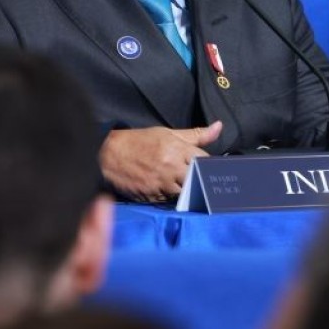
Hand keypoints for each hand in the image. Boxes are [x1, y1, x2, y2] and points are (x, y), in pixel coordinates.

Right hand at [99, 122, 222, 202]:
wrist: (108, 154)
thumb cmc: (140, 142)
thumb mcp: (168, 133)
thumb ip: (196, 134)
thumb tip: (219, 127)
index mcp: (177, 149)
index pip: (205, 162)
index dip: (209, 166)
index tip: (211, 169)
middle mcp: (171, 167)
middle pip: (198, 180)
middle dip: (199, 180)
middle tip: (198, 180)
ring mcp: (161, 184)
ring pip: (185, 194)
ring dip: (186, 191)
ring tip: (180, 184)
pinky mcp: (152, 197)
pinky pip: (169, 202)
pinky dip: (170, 197)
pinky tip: (166, 190)